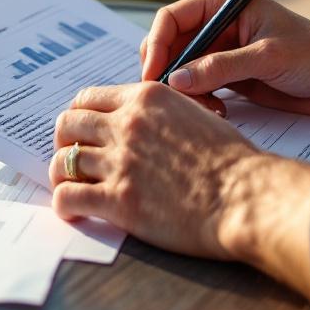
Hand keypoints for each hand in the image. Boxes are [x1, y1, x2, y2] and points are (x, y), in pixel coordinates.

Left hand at [50, 82, 309, 297]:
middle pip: (68, 124)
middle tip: (72, 158)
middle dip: (65, 142)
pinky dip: (64, 205)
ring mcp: (120, 161)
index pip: (88, 97)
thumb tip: (144, 122)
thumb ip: (163, 113)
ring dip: (62, 175)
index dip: (80, 116)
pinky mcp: (119, 199)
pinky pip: (68, 197)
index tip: (82, 132)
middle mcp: (127, 124)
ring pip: (62, 160)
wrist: (247, 195)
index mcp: (146, 98)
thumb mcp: (196, 115)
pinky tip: (74, 212)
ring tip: (70, 187)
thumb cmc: (233, 161)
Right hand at [140, 0, 309, 114]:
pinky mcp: (228, 77)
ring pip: (181, 71)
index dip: (157, 45)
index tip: (155, 74)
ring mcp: (221, 52)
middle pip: (170, 46)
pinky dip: (198, 102)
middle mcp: (218, 25)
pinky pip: (197, 89)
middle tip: (169, 98)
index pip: (172, 18)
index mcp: (224, 3)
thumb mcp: (268, 56)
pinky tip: (217, 112)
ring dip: (184, 91)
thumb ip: (221, 67)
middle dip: (167, 72)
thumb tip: (177, 80)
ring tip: (205, 108)